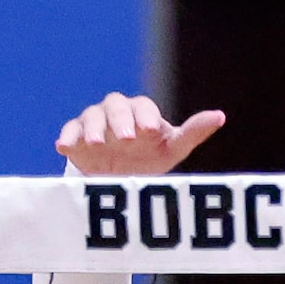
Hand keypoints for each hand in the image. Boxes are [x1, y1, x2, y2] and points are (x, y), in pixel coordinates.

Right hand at [55, 94, 225, 176]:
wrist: (118, 177)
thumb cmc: (150, 158)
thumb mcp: (172, 148)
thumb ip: (193, 132)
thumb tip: (220, 116)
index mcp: (141, 111)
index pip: (144, 106)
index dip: (147, 117)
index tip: (151, 131)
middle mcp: (117, 112)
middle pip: (116, 105)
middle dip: (120, 120)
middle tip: (126, 138)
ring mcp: (94, 123)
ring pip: (91, 116)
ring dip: (92, 128)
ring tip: (96, 145)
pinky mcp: (75, 137)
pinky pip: (69, 132)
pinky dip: (67, 137)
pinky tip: (64, 147)